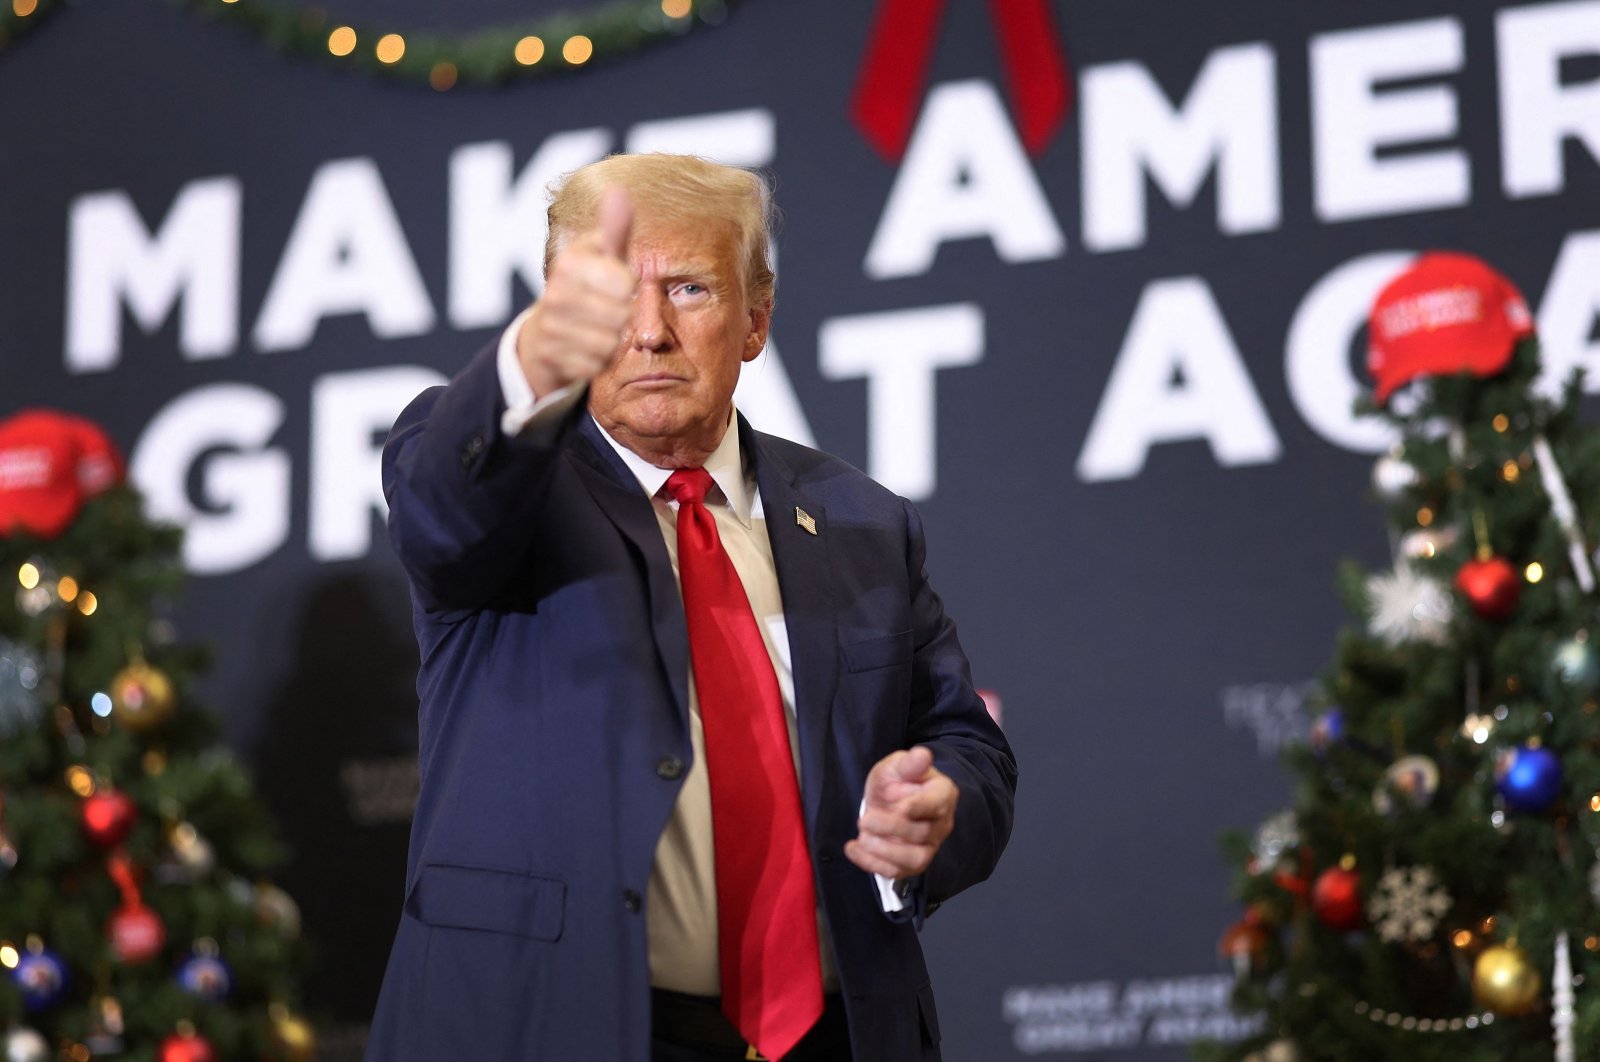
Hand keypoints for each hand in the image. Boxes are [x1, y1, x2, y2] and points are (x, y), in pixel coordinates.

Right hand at [516, 186, 635, 396]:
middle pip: (621, 316)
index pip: (626, 283)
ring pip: (610, 343)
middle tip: (606, 310)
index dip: (627, 288)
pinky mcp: (552, 359)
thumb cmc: (584, 287)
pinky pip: (596, 366)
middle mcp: (554, 294)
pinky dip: (598, 361)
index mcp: (569, 263)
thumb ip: (614, 228)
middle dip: (621, 316)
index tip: (614, 284)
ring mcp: (551, 328)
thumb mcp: (599, 255)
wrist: (544, 333)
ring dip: (611, 340)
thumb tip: (618, 190)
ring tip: (596, 328)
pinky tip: (585, 349)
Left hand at [844, 746, 956, 880]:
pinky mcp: (911, 865)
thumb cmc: (896, 781)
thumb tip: (922, 754)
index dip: (918, 806)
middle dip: (891, 828)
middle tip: (865, 819)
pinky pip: (896, 872)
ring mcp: (928, 847)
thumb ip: (908, 763)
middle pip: (922, 833)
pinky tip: (853, 848)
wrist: (888, 801)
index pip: (937, 804)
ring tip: (862, 837)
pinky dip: (872, 863)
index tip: (898, 806)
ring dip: (885, 851)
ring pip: (915, 859)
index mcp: (943, 794)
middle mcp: (941, 823)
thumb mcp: (896, 766)